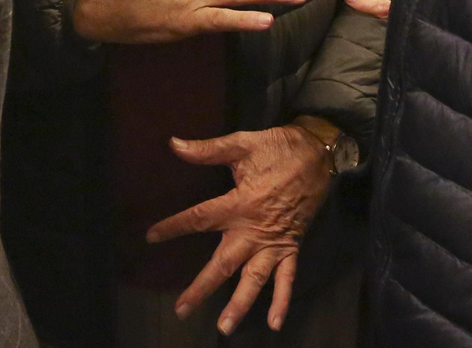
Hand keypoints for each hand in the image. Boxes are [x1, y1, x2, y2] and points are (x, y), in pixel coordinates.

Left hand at [147, 124, 332, 333]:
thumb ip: (208, 149)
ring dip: (239, 304)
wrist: (319, 154)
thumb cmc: (280, 148)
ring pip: (254, 279)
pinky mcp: (291, 245)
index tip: (152, 237)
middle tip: (182, 309)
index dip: (174, 226)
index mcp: (240, 202)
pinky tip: (274, 323)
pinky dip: (282, 300)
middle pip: (224, 263)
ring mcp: (274, 242)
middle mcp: (254, 229)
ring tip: (223, 327)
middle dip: (202, 287)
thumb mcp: (243, 143)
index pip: (201, 218)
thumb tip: (174, 145)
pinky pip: (287, 277)